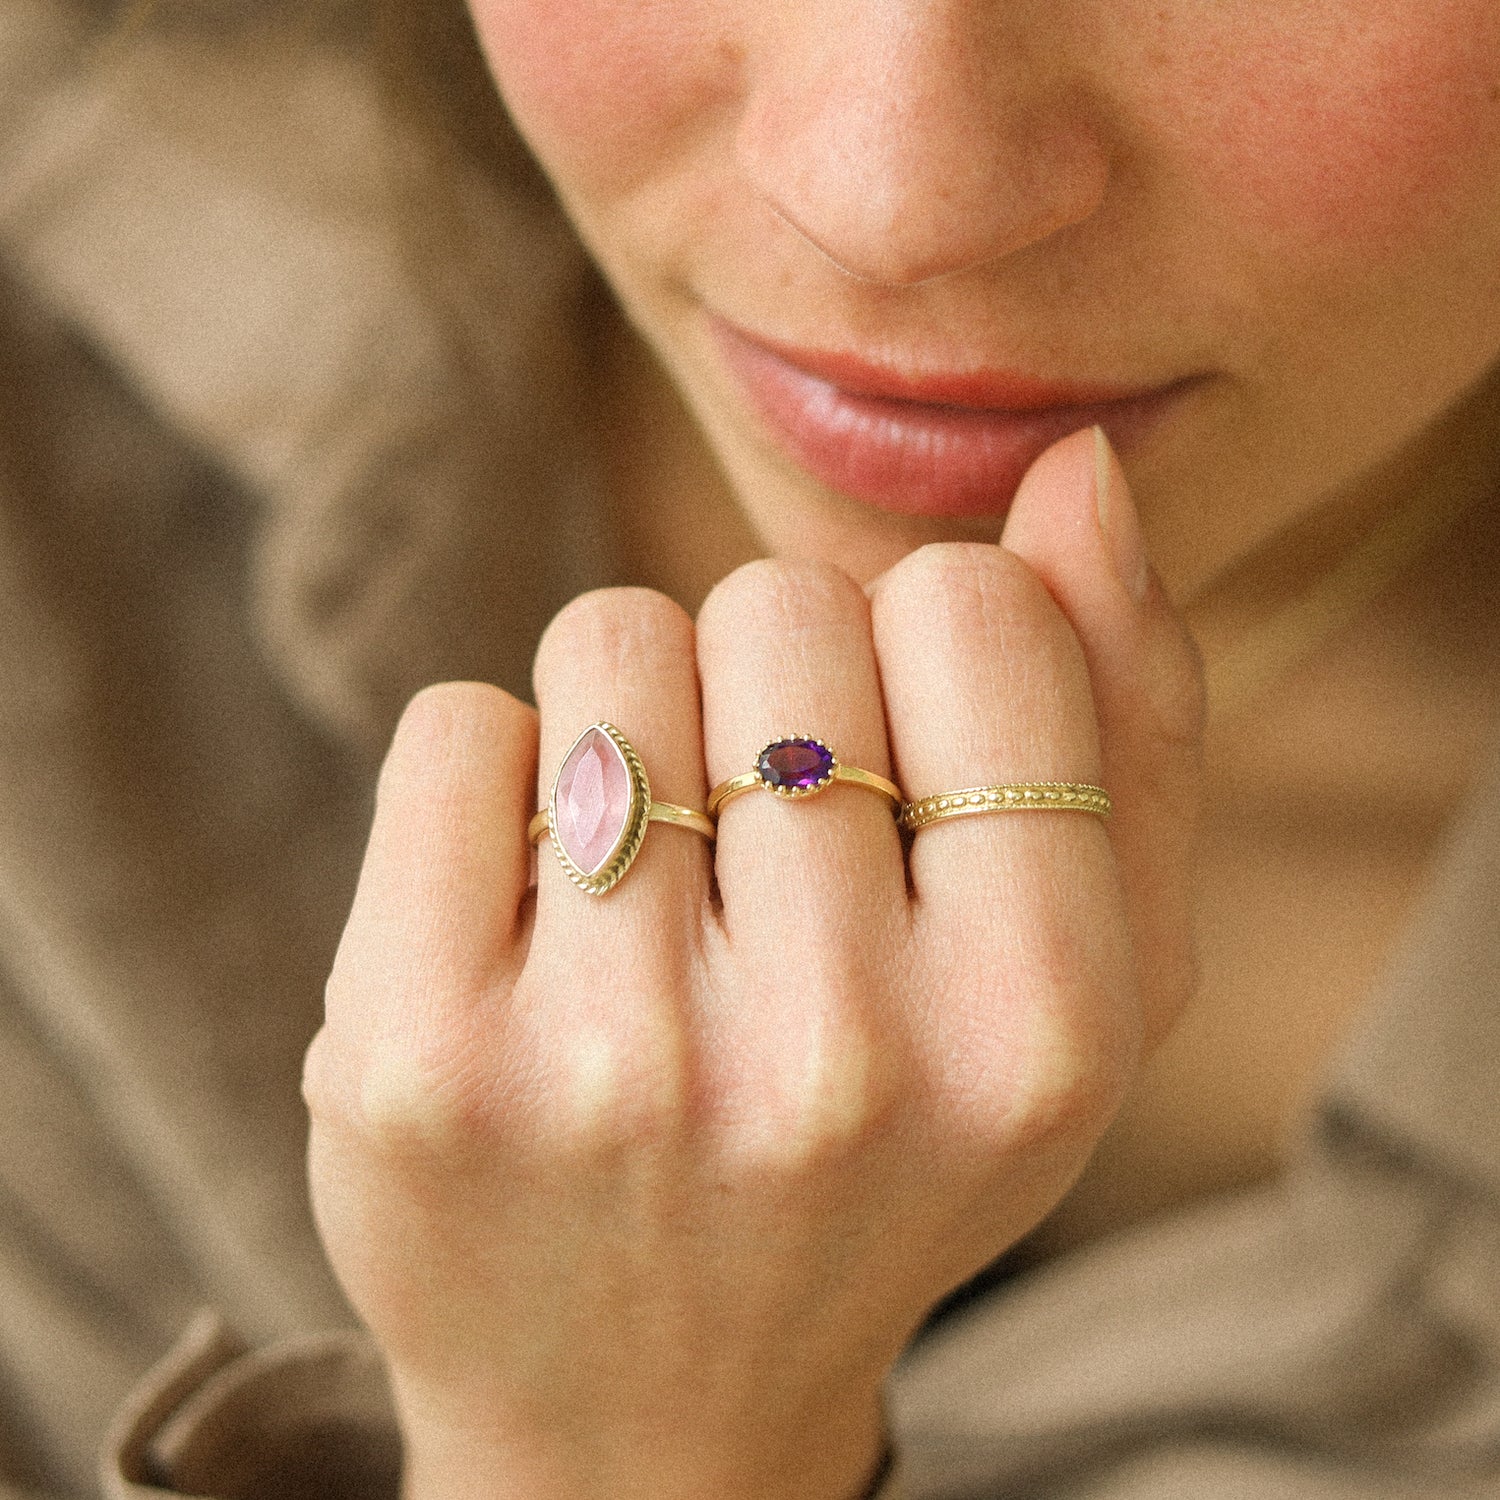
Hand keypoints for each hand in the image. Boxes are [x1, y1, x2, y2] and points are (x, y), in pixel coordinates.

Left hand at [303, 427, 1203, 1499]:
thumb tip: (1078, 473)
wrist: (647, 1406)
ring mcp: (608, 1067)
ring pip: (611, 640)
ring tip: (654, 890)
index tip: (897, 763)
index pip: (971, 609)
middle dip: (770, 685)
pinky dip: (495, 776)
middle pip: (779, 607)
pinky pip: (456, 724)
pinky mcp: (416, 1062)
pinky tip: (530, 913)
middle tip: (763, 854)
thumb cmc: (894, 1152)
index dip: (922, 647)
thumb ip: (1127, 720)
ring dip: (633, 721)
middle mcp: (835, 1060)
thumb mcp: (1089, 980)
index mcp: (1038, 1026)